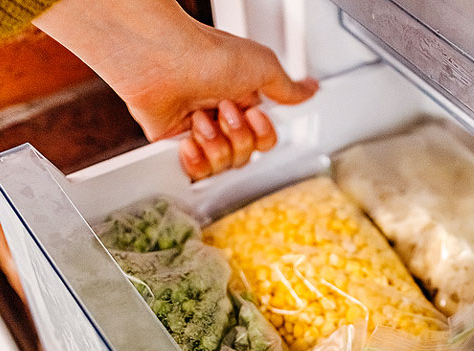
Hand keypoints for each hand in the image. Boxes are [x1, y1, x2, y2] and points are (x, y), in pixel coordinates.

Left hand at [34, 0, 318, 179]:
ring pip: (223, 165)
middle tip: (223, 109)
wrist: (163, 60)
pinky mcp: (176, 146)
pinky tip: (190, 137)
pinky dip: (196, 157)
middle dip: (237, 136)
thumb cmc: (207, 54)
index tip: (254, 113)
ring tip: (201, 117)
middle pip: (246, 156)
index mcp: (244, 102)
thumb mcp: (263, 67)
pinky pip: (196, 172)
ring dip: (216, 142)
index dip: (262, 135)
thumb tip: (311, 90)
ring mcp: (200, 133)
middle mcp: (223, 119)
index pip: (265, 141)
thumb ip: (289, 89)